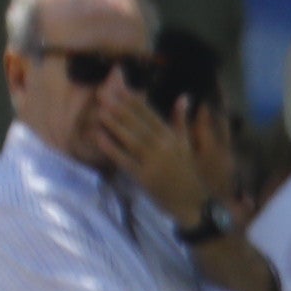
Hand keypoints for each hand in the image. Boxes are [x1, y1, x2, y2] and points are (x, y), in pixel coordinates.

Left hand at [92, 83, 210, 220]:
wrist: (191, 202)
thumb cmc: (187, 172)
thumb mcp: (187, 144)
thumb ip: (181, 121)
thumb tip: (183, 97)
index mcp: (172, 137)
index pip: (150, 115)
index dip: (134, 101)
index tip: (120, 88)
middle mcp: (163, 146)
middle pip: (139, 124)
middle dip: (120, 109)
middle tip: (102, 95)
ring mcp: (153, 162)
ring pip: (132, 139)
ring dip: (115, 125)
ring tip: (99, 111)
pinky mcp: (144, 177)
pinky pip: (125, 160)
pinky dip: (112, 148)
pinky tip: (99, 137)